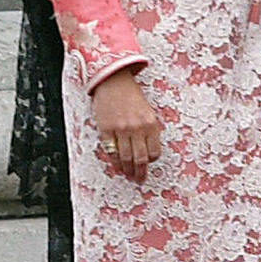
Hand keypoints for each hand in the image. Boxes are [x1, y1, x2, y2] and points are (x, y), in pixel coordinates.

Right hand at [92, 68, 162, 184]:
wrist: (113, 81)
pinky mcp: (106, 129)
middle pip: (140, 159)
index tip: (148, 165)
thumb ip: (149, 130)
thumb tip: (147, 151)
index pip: (154, 152)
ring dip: (128, 170)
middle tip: (139, 180)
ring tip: (128, 176)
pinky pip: (111, 151)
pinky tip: (117, 166)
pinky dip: (115, 161)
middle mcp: (137, 128)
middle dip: (140, 172)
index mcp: (151, 124)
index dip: (151, 161)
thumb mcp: (147, 111)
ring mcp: (121, 129)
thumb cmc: (131, 96)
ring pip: (126, 158)